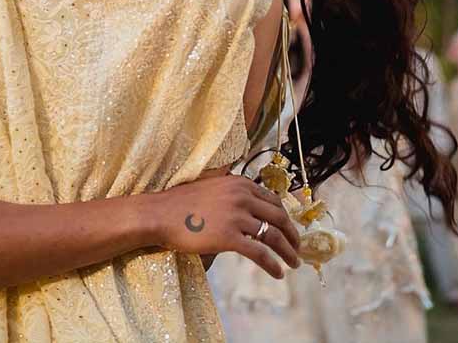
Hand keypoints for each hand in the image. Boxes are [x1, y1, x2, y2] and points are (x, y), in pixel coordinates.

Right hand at [150, 174, 300, 278]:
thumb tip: (251, 208)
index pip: (274, 200)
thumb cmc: (182, 203)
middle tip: (297, 249)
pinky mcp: (229, 237)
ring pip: (273, 235)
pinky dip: (273, 265)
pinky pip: (260, 253)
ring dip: (288, 252)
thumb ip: (233, 194)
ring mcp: (236, 216)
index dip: (285, 217)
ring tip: (293, 264)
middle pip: (278, 217)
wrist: (160, 214)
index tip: (290, 230)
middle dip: (292, 235)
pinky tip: (277, 273)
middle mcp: (241, 196)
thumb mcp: (213, 188)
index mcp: (239, 183)